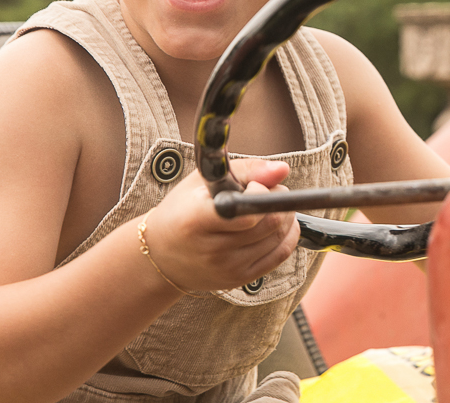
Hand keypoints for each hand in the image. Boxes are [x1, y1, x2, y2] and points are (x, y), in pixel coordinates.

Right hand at [142, 159, 300, 291]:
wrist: (161, 254)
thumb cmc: (183, 209)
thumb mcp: (205, 180)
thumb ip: (247, 170)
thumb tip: (283, 170)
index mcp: (196, 220)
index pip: (246, 211)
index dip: (261, 194)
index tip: (255, 185)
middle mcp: (212, 249)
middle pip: (270, 223)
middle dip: (279, 200)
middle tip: (271, 190)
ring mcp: (227, 268)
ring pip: (278, 237)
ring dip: (286, 216)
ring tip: (271, 205)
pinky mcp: (239, 279)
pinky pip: (279, 255)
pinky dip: (288, 235)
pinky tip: (279, 223)